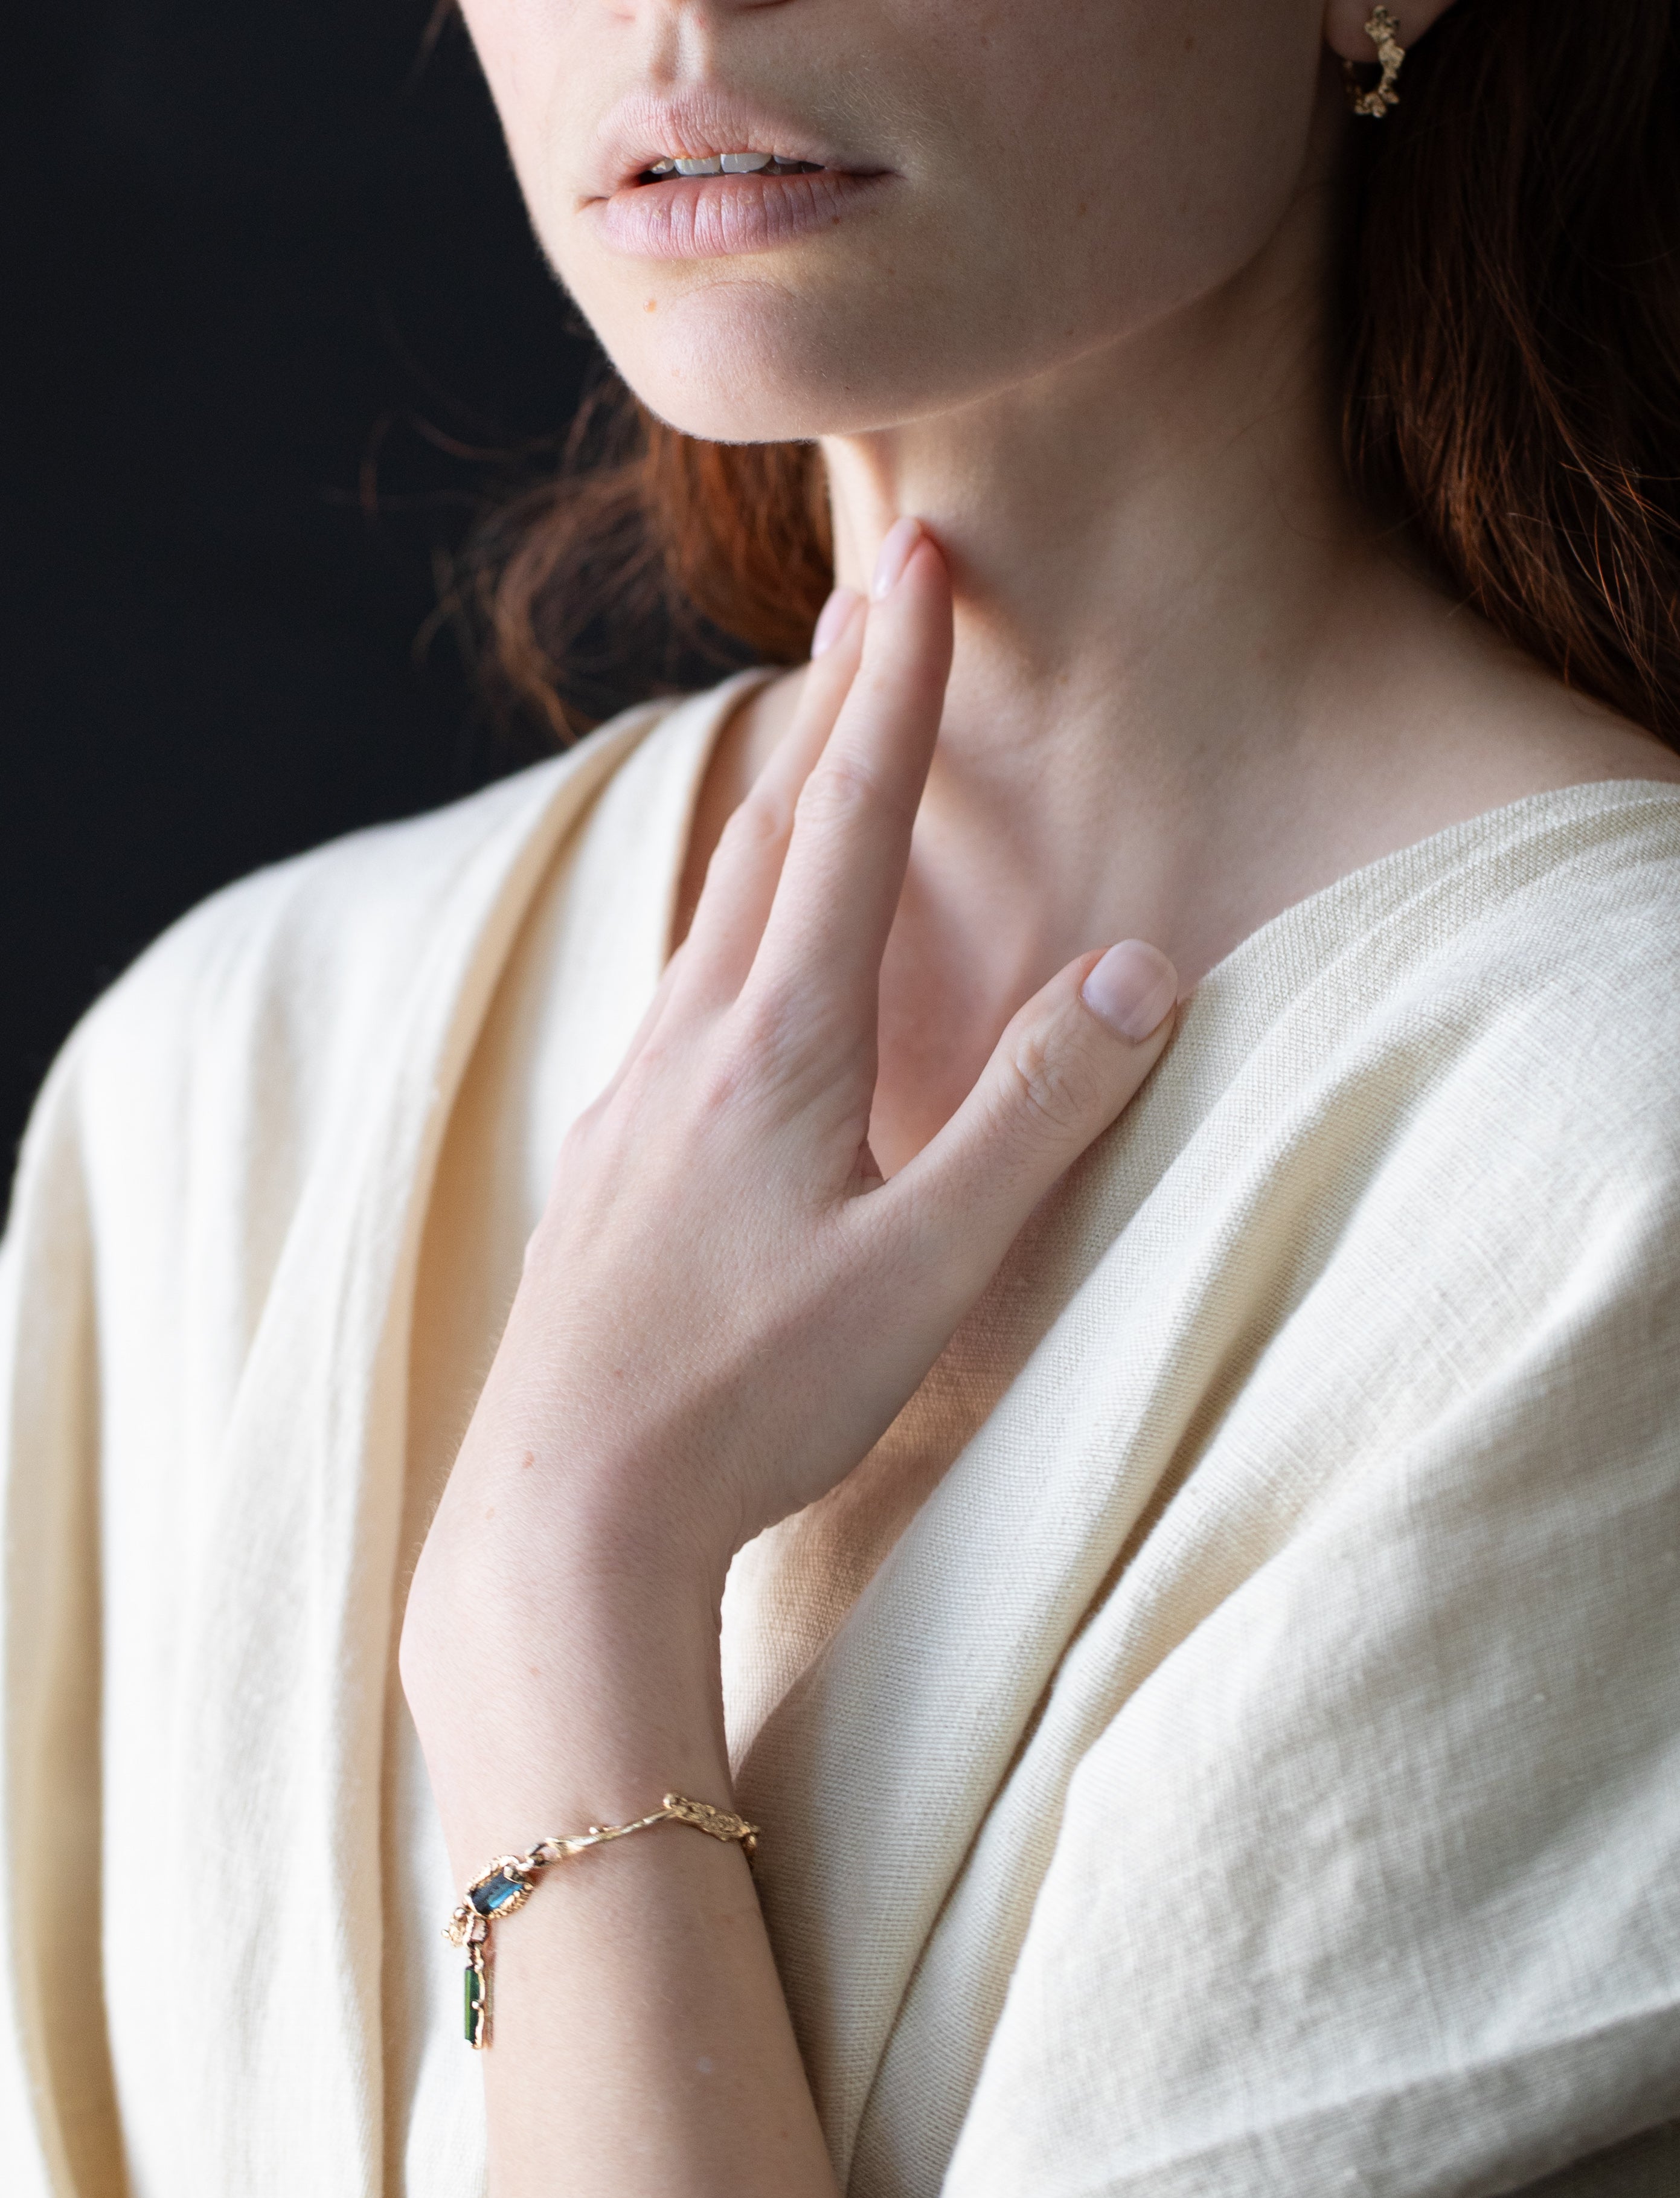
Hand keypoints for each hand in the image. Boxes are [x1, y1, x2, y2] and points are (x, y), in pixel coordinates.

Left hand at [402, 520, 1177, 1796]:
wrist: (562, 1509)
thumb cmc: (748, 1398)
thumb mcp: (926, 1268)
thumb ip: (1034, 1117)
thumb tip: (1138, 973)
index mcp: (778, 1043)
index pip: (855, 818)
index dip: (899, 683)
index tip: (919, 557)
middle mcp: (691, 1043)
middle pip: (772, 832)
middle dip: (833, 704)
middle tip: (868, 598)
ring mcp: (636, 1102)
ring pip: (713, 913)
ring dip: (774, 811)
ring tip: (806, 754)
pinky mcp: (611, 1164)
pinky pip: (678, 999)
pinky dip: (727, 927)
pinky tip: (728, 972)